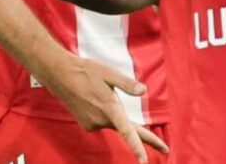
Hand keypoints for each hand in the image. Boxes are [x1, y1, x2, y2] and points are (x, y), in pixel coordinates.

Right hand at [45, 55, 168, 161]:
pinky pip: (104, 121)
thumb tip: (144, 91)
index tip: (144, 161)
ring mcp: (93, 124)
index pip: (127, 131)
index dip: (138, 146)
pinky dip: (106, 113)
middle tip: (165, 148)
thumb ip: (127, 84)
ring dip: (115, 112)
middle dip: (144, 139)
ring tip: (100, 91)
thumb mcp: (109, 72)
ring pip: (114, 122)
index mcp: (110, 108)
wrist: (60, 76)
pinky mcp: (87, 125)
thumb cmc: (86, 71)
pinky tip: (94, 98)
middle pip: (128, 130)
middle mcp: (101, 120)